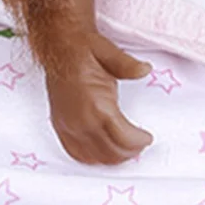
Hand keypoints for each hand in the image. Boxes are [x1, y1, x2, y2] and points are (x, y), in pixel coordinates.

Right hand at [46, 31, 153, 164]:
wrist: (57, 45)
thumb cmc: (83, 49)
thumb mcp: (108, 52)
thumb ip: (127, 65)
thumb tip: (144, 69)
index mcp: (95, 104)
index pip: (123, 137)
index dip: (139, 141)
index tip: (147, 138)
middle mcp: (80, 120)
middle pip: (111, 152)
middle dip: (130, 151)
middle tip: (140, 144)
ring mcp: (68, 125)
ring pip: (95, 158)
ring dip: (114, 157)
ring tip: (125, 148)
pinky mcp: (60, 126)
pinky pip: (76, 153)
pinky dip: (92, 158)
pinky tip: (103, 152)